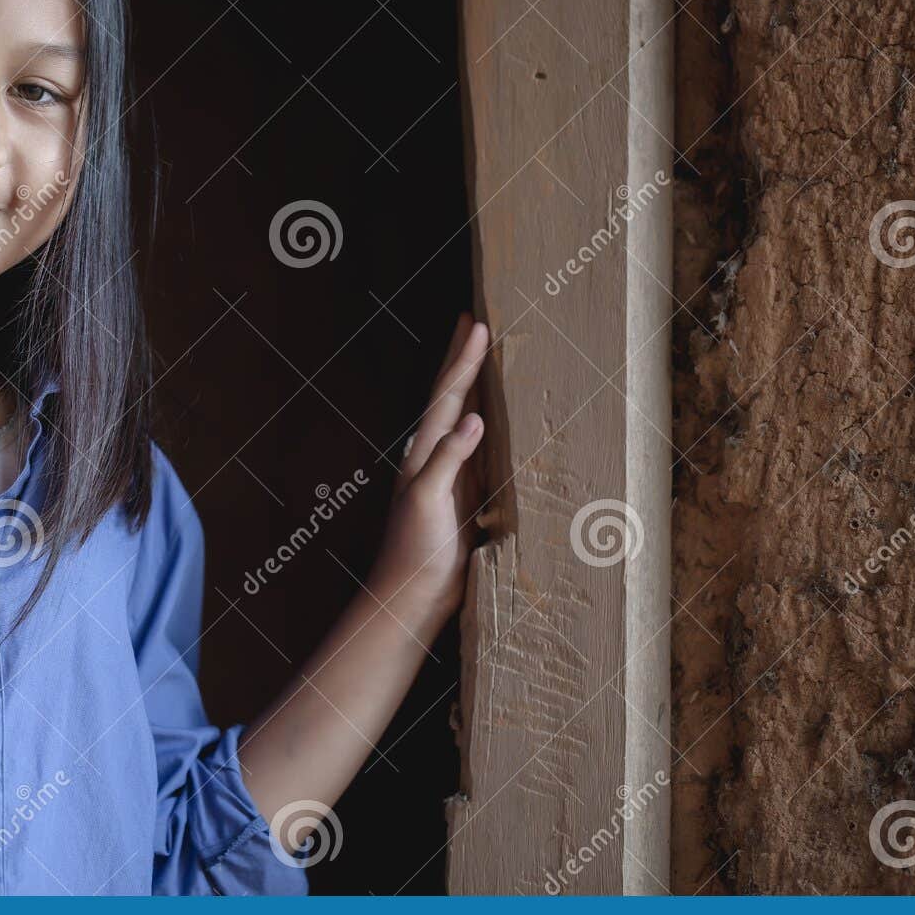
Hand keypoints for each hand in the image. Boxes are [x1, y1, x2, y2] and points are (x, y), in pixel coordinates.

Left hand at [364, 311, 489, 623]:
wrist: (412, 594)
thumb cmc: (414, 550)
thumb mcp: (429, 501)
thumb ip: (449, 460)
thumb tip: (475, 419)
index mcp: (424, 452)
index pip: (448, 395)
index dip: (463, 360)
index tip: (477, 323)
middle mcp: (436, 456)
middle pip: (453, 396)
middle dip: (463, 359)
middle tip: (475, 320)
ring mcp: (452, 475)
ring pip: (468, 418)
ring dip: (478, 386)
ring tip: (490, 358)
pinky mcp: (466, 496)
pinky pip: (482, 449)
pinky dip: (492, 426)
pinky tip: (502, 421)